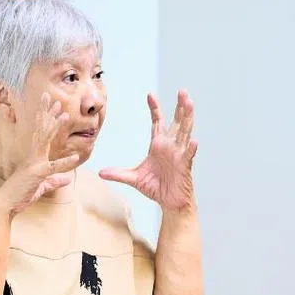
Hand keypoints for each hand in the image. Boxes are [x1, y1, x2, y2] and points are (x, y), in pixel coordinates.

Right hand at [0, 93, 80, 214]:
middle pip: (41, 131)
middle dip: (48, 114)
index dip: (47, 121)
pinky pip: (53, 168)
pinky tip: (75, 157)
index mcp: (33, 157)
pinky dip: (65, 163)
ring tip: (64, 114)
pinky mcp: (36, 174)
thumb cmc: (20, 195)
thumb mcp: (42, 187)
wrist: (6, 204)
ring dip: (54, 126)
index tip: (53, 108)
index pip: (41, 135)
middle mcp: (32, 157)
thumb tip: (67, 178)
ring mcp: (33, 163)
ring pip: (45, 140)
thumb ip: (54, 181)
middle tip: (54, 100)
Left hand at [100, 90, 197, 212]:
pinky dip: (191, 148)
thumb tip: (101, 172)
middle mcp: (171, 146)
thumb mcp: (134, 179)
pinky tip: (194, 141)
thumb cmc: (156, 188)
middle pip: (177, 122)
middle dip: (180, 107)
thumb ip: (118, 174)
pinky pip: (188, 156)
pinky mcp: (184, 166)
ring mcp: (179, 155)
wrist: (169, 203)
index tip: (150, 94)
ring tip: (190, 103)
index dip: (155, 108)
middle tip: (182, 91)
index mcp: (159, 145)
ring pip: (185, 132)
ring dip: (187, 118)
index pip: (158, 122)